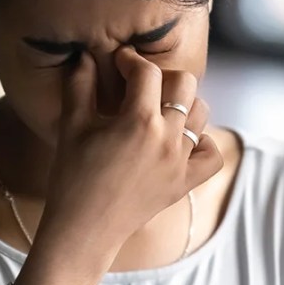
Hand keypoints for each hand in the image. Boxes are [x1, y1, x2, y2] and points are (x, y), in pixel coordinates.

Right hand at [31, 48, 222, 272]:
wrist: (84, 229)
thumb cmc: (72, 177)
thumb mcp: (71, 126)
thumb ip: (79, 85)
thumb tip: (85, 55)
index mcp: (139, 121)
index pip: (146, 71)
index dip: (130, 60)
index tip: (119, 62)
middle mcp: (167, 138)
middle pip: (185, 84)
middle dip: (162, 76)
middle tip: (140, 85)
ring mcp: (181, 162)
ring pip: (201, 113)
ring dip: (183, 104)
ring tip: (158, 109)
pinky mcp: (185, 183)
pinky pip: (212, 155)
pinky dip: (203, 142)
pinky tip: (181, 140)